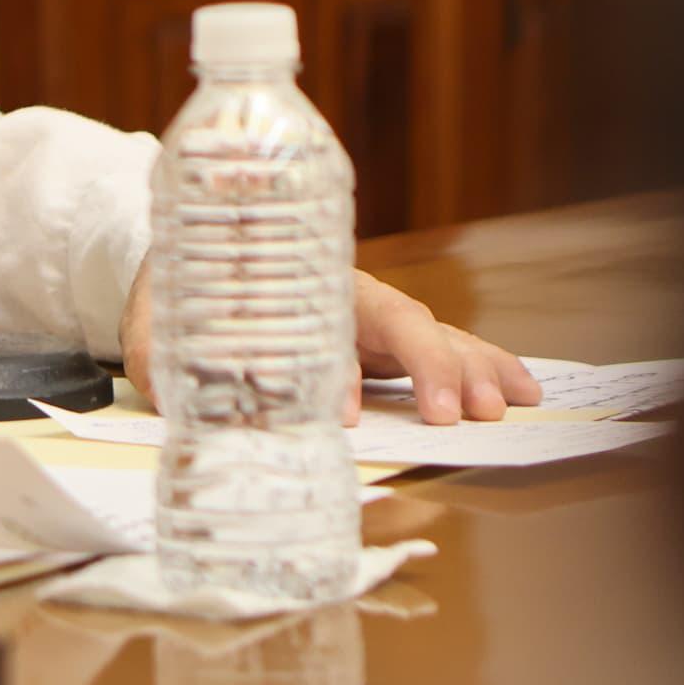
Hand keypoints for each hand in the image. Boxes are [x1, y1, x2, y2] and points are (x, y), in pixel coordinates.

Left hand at [118, 270, 541, 424]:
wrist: (192, 270)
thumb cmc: (179, 300)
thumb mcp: (159, 328)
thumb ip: (162, 357)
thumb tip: (171, 394)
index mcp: (294, 292)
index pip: (329, 326)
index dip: (340, 373)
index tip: (345, 413)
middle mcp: (344, 302)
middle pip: (402, 324)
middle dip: (432, 367)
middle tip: (456, 415)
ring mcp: (373, 323)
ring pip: (436, 335)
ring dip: (474, 369)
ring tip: (507, 405)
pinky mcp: (389, 345)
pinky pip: (447, 351)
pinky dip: (486, 366)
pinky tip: (524, 390)